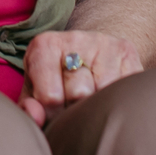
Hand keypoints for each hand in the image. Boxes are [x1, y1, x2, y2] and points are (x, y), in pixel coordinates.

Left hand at [17, 29, 146, 126]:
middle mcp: (74, 38)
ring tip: (91, 102)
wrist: (86, 50)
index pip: (50, 97)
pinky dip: (117, 100)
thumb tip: (35, 116)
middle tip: (75, 109)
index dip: (53, 116)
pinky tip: (107, 96)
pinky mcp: (126, 50)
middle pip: (79, 94)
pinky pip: (125, 88)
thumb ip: (29, 107)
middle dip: (77, 110)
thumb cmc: (55, 79)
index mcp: (44, 46)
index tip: (56, 113)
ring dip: (99, 106)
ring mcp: (103, 42)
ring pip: (104, 92)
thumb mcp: (35, 91)